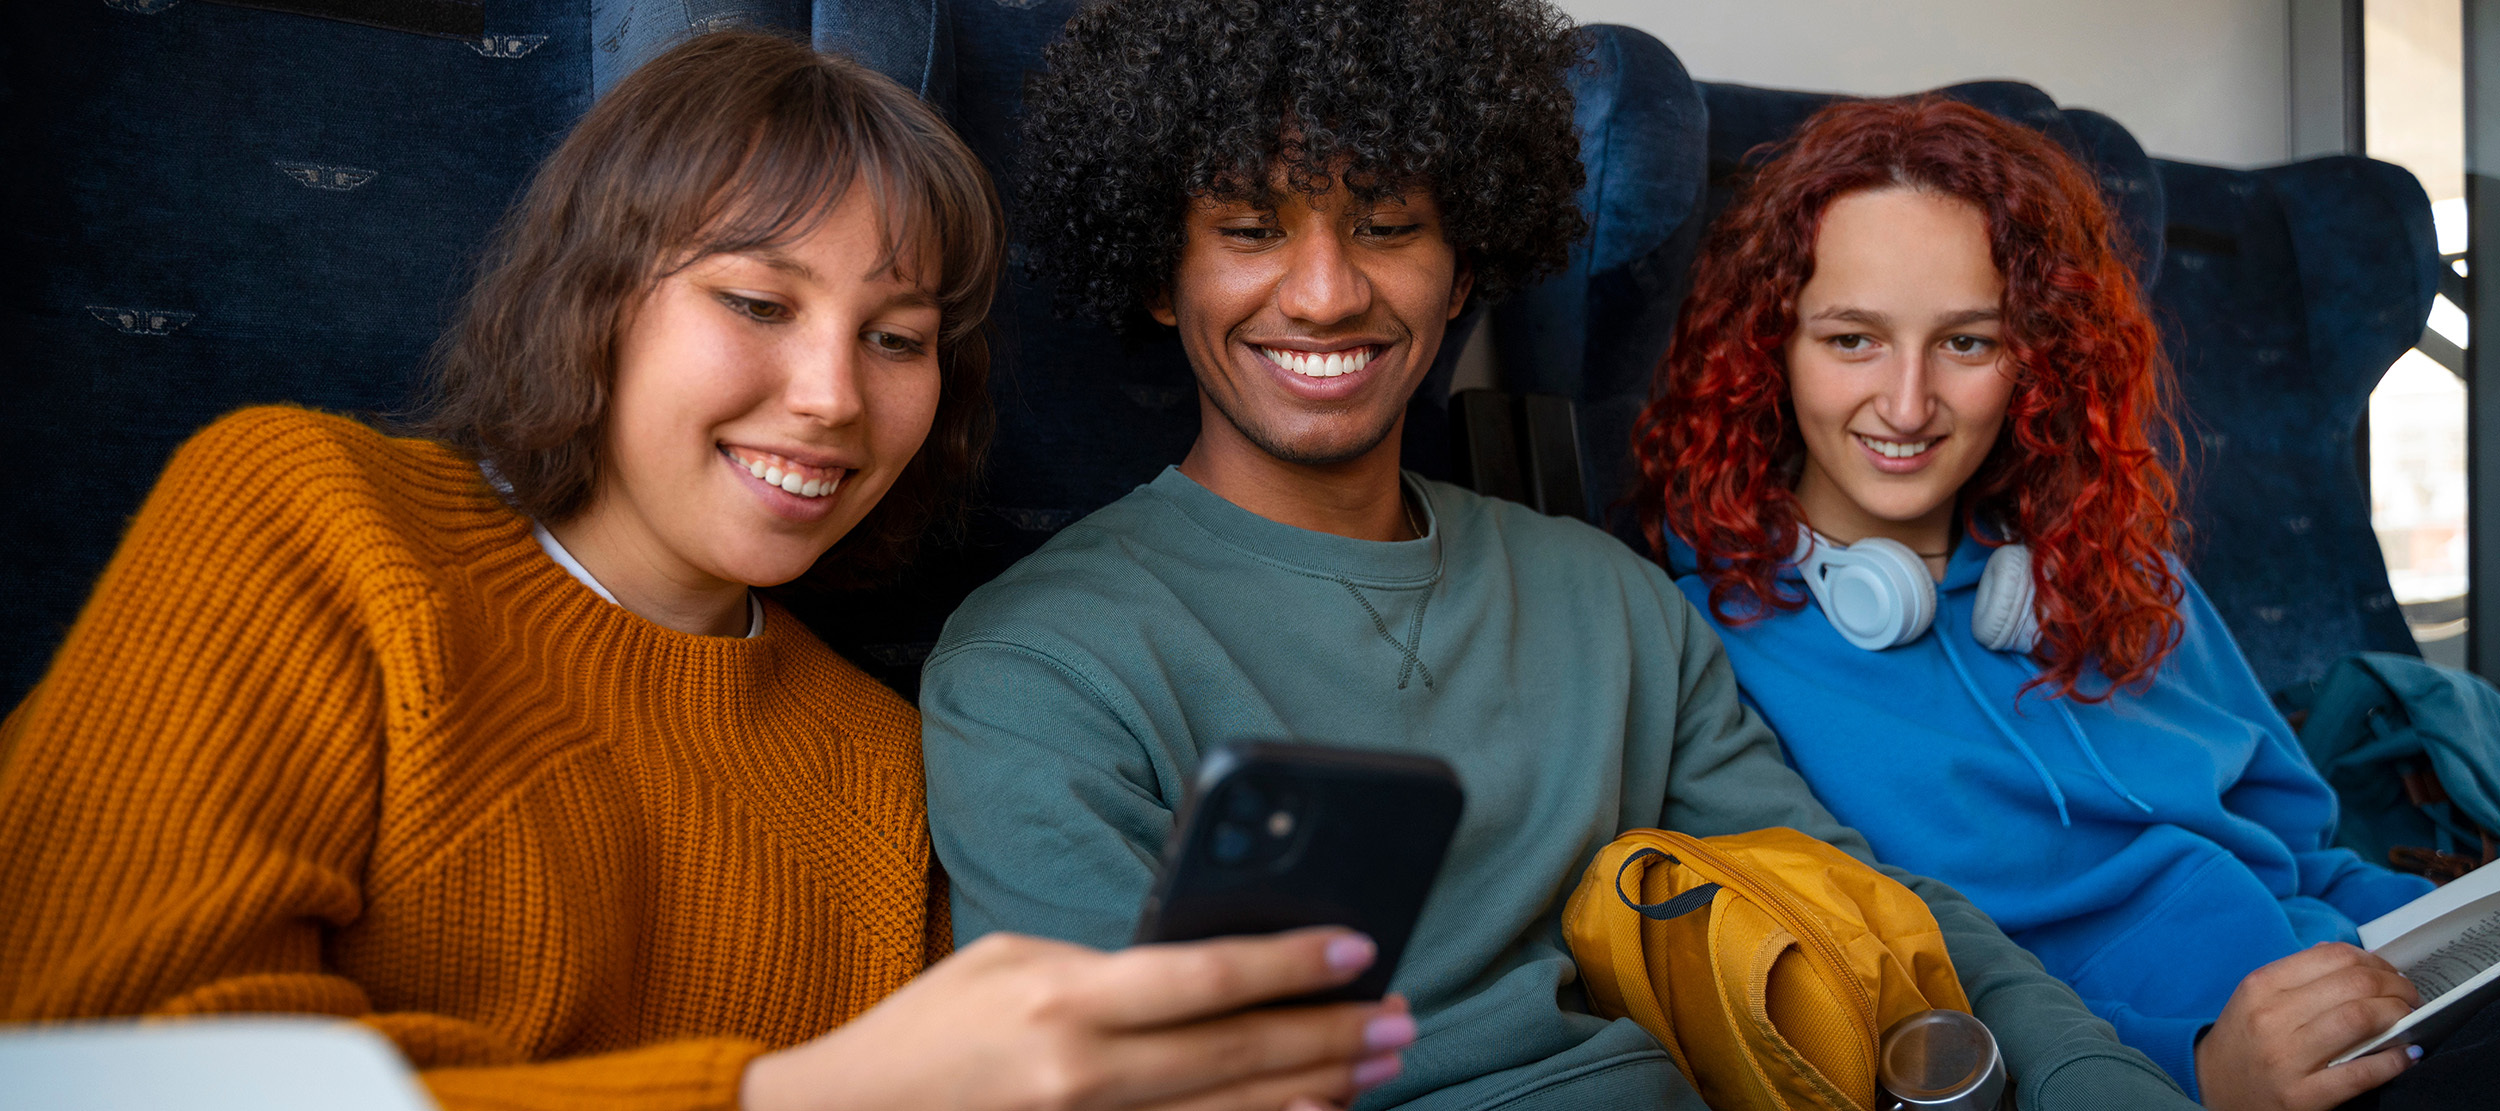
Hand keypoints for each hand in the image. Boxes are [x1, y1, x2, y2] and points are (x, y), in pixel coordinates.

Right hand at [743, 926, 1414, 1110]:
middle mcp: (1085, 1073)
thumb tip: (1195, 968)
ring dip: (1318, 1086)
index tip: (1359, 948)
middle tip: (1399, 1014)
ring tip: (1380, 1061)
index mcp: (1065, 1001)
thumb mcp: (1010, 962)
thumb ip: (1104, 966)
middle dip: (1331, 1033)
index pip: (1204, 976)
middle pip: (1240, 1054)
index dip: (1290, 963)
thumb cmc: (928, 1029)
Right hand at [2195, 942, 2419, 1110]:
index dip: (2375, 961)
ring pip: (2360, 1020)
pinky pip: (2361, 1073)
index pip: (2334, 957)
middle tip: (2408, 997)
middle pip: (2355, 985)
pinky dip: (2394, 1061)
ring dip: (2399, 1017)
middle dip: (2396, 987)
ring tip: (2408, 1020)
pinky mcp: (2301, 1097)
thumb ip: (2300, 975)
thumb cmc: (2244, 1041)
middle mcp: (2271, 1019)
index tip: (2389, 973)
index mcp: (2261, 987)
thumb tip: (2354, 959)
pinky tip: (2405, 1056)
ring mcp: (2285, 1059)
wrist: (2212, 1088)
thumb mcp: (2257, 997)